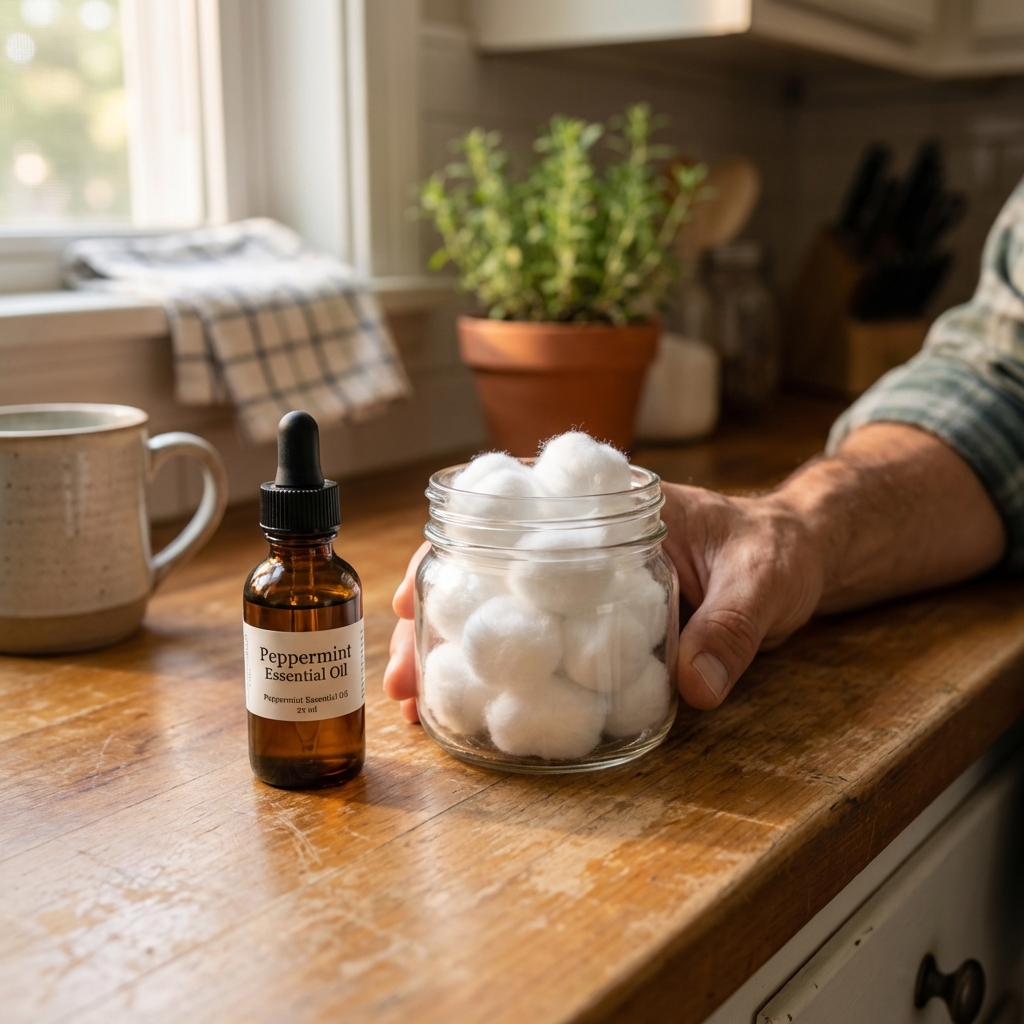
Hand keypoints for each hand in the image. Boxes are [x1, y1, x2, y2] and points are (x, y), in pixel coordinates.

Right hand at [381, 487, 822, 717]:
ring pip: (505, 612)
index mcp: (610, 507)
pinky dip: (507, 675)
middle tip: (403, 679)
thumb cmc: (778, 549)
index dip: (455, 549)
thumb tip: (696, 690)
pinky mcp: (600, 625)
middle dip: (440, 621)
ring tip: (420, 706)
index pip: (514, 516)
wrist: (798, 558)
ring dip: (460, 654)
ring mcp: (589, 587)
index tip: (415, 588)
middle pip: (490, 573)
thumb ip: (733, 627)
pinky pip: (543, 645)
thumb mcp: (762, 579)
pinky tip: (477, 709)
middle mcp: (585, 544)